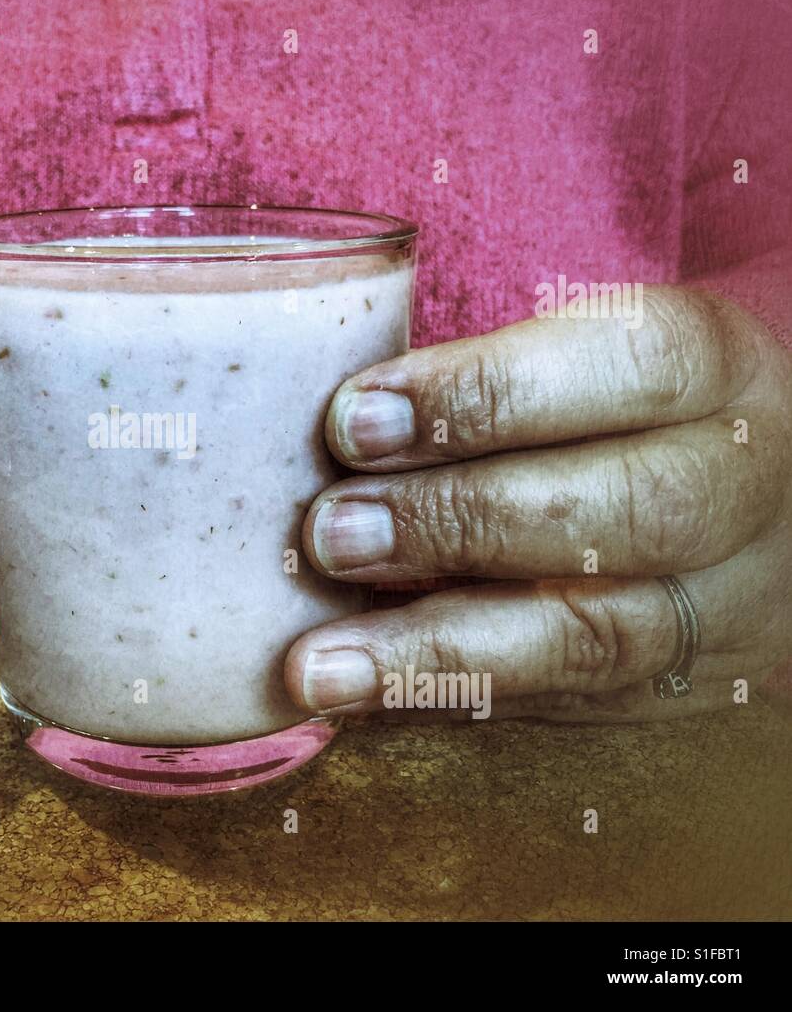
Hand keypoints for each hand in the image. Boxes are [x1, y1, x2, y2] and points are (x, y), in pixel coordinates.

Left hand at [285, 286, 791, 721]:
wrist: (720, 487)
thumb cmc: (600, 405)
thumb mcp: (569, 354)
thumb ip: (473, 387)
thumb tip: (327, 432)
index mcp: (715, 367)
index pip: (627, 367)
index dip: (484, 394)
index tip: (353, 418)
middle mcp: (743, 486)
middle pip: (626, 511)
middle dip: (459, 523)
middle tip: (331, 535)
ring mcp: (729, 600)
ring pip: (599, 638)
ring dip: (438, 652)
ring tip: (320, 665)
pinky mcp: (688, 684)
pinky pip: (569, 708)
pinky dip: (453, 703)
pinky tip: (362, 702)